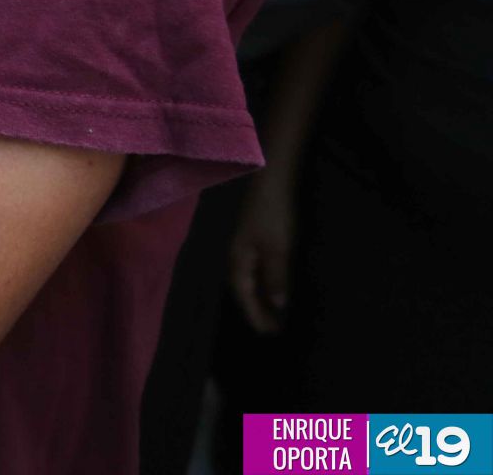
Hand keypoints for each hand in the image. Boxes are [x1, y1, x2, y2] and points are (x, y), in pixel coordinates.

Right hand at [229, 171, 296, 333]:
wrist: (271, 183)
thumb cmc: (272, 216)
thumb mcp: (277, 248)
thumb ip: (276, 277)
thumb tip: (278, 304)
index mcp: (239, 260)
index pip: (243, 294)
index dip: (254, 314)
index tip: (266, 333)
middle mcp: (238, 257)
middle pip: (244, 290)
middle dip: (256, 310)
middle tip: (272, 330)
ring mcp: (246, 248)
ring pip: (251, 281)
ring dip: (261, 298)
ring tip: (275, 315)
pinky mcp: (256, 241)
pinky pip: (258, 271)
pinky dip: (265, 284)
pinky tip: (275, 288)